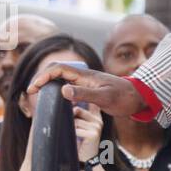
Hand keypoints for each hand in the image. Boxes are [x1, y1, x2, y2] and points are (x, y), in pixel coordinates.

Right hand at [27, 63, 144, 117]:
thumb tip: (62, 90)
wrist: (139, 98)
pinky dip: (59, 90)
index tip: (33, 89)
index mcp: (85, 75)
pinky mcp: (90, 90)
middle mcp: (83, 77)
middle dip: (42, 79)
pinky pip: (70, 87)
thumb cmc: (124, 97)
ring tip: (38, 95)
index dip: (43, 77)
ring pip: (62, 79)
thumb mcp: (104, 97)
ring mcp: (86, 83)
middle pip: (57, 72)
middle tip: (31, 92)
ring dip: (49, 84)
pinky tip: (56, 101)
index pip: (58, 70)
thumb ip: (84, 94)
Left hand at [73, 103, 103, 163]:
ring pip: (75, 121)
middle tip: (72, 130)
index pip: (89, 103)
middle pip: (77, 110)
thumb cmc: (79, 143)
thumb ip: (76, 114)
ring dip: (70, 129)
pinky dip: (72, 135)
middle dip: (70, 118)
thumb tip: (71, 106)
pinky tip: (76, 141)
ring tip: (75, 137)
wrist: (85, 160)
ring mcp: (97, 126)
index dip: (77, 102)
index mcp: (96, 117)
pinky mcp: (94, 133)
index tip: (70, 105)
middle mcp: (98, 120)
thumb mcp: (78, 126)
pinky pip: (76, 129)